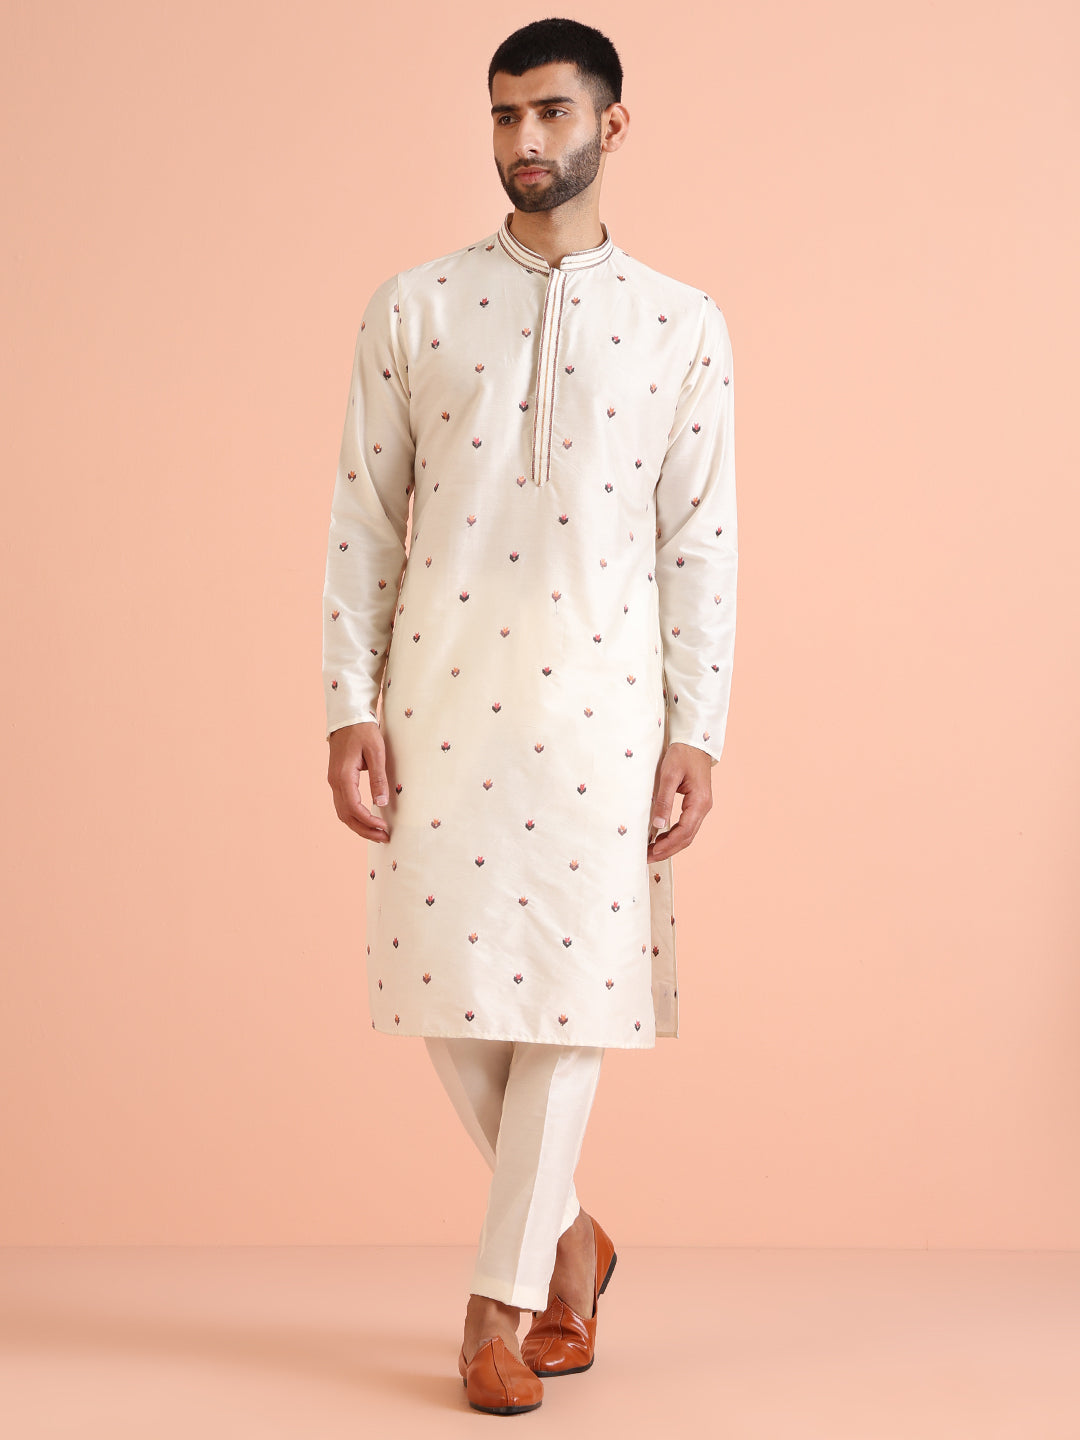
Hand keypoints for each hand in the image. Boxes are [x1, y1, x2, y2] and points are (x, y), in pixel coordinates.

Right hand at [327, 721, 390, 842]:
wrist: (347, 717)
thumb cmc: (363, 731)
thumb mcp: (376, 752)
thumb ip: (378, 778)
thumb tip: (382, 802)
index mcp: (343, 776)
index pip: (354, 808)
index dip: (369, 821)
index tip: (384, 828)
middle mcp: (334, 782)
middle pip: (346, 815)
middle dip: (364, 830)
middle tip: (384, 838)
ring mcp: (334, 781)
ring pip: (343, 812)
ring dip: (359, 825)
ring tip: (377, 833)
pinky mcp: (337, 780)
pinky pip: (343, 805)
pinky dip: (354, 817)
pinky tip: (367, 820)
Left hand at [647, 743, 712, 860]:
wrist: (695, 742)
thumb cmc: (682, 754)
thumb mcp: (669, 775)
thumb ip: (664, 800)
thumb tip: (658, 826)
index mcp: (700, 802)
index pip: (684, 831)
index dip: (667, 845)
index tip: (651, 852)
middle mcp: (704, 807)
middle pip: (687, 837)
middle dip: (668, 850)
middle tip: (648, 858)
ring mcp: (702, 807)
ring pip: (688, 834)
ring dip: (671, 845)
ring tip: (652, 852)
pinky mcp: (696, 804)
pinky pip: (687, 826)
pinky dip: (674, 835)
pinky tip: (661, 838)